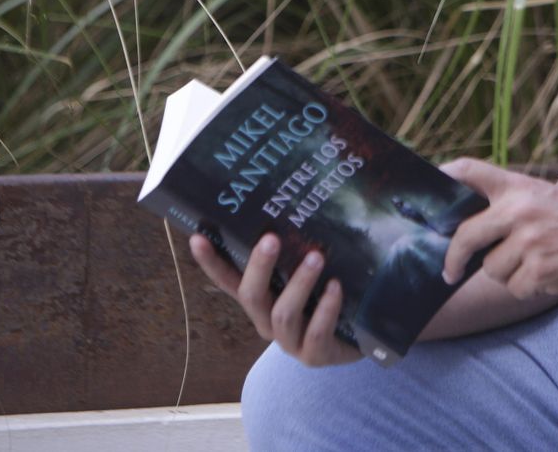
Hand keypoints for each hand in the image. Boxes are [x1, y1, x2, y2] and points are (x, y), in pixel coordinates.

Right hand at [189, 232, 361, 366]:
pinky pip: (316, 333)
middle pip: (251, 296)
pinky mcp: (315, 356)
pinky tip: (336, 287)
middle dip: (259, 266)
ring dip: (299, 283)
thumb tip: (300, 200)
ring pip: (283, 314)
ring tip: (316, 257)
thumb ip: (298, 247)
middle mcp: (267, 321)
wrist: (359, 338)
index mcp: (260, 300)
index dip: (211, 262)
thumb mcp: (309, 270)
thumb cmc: (328, 295)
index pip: (228, 281)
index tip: (198, 237)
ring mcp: (289, 342)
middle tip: (272, 238)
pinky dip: (326, 308)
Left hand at [439, 159, 557, 298]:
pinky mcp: (540, 269)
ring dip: (507, 274)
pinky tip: (548, 275)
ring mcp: (529, 240)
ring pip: (491, 268)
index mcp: (518, 186)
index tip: (426, 194)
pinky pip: (514, 287)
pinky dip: (527, 288)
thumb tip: (467, 229)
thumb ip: (509, 206)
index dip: (442, 178)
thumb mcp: (545, 197)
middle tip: (450, 272)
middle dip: (454, 258)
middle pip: (465, 235)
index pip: (469, 171)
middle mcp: (519, 209)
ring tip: (535, 263)